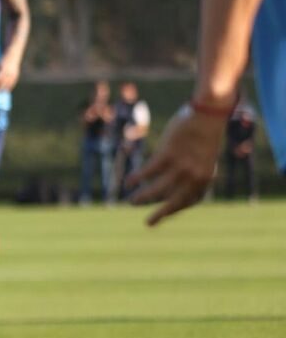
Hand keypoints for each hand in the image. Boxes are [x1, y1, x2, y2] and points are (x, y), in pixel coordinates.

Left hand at [0, 56, 20, 92]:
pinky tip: (4, 90)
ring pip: (8, 85)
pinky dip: (8, 88)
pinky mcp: (16, 77)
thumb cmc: (2, 62)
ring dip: (3, 89)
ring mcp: (13, 75)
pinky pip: (12, 84)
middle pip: (3, 83)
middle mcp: (8, 73)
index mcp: (3, 70)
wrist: (12, 57)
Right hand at [130, 105, 225, 225]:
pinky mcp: (168, 154)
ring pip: (158, 188)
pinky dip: (137, 178)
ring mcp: (181, 166)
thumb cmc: (204, 134)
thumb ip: (194, 171)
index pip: (189, 201)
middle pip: (174, 201)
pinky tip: (128, 181)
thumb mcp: (203, 156)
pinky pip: (149, 171)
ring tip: (131, 201)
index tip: (163, 212)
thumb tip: (177, 184)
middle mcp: (194, 176)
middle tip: (148, 223)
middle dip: (160, 214)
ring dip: (143, 196)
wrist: (208, 114)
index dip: (174, 208)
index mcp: (205, 178)